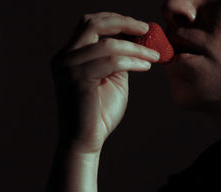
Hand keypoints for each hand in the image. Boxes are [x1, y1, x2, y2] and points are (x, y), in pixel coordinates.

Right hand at [50, 12, 159, 153]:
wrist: (86, 141)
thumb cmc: (100, 112)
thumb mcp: (113, 79)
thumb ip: (118, 60)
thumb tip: (137, 42)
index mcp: (71, 54)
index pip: (91, 24)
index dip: (116, 20)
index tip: (141, 26)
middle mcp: (65, 56)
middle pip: (93, 23)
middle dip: (123, 22)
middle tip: (147, 28)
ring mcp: (68, 67)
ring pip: (107, 44)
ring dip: (136, 47)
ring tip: (155, 56)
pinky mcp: (77, 79)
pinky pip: (110, 61)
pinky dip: (132, 61)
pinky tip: (146, 66)